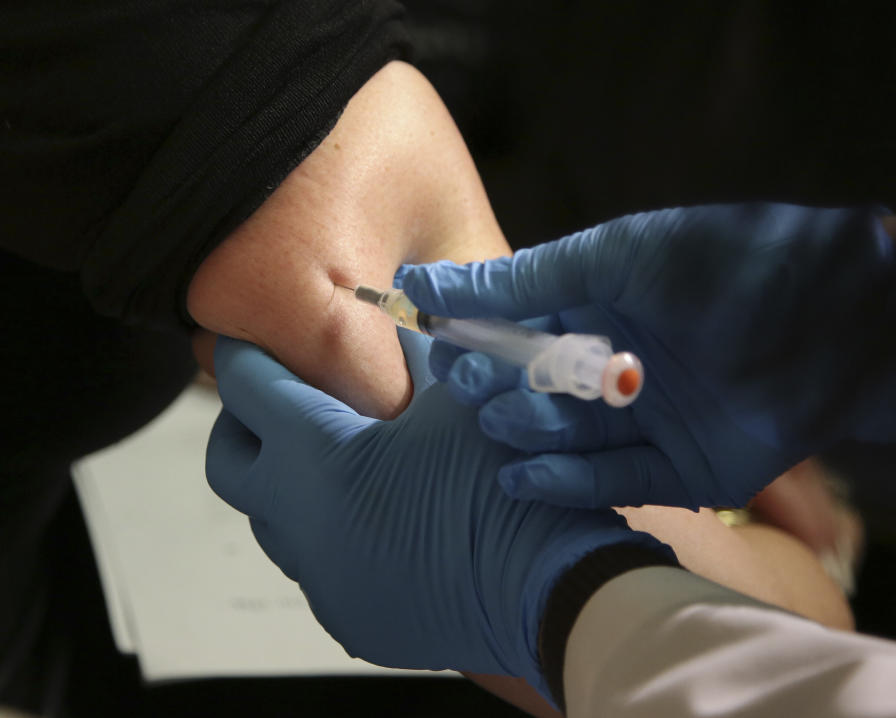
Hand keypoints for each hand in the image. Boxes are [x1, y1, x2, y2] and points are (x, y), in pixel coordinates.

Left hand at [205, 336, 673, 700]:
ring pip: (270, 520)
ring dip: (287, 483)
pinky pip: (316, 565)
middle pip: (229, 461)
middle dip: (243, 423)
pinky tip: (377, 516)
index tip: (254, 342)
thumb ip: (418, 350)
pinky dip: (328, 532)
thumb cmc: (505, 482)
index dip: (248, 355)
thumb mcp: (461, 395)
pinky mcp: (349, 615)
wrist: (552, 586)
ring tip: (338, 459)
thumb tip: (401, 316)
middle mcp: (298, 523)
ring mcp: (320, 578)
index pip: (246, 388)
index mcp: (316, 457)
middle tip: (279, 400)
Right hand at [402, 204, 895, 508]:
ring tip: (502, 419)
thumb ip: (523, 281)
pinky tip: (522, 474)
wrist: (834, 312)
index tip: (437, 345)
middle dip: (498, 389)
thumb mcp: (614, 255)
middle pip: (537, 391)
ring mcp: (651, 422)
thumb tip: (425, 283)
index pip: (518, 331)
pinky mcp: (684, 472)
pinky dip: (566, 483)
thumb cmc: (721, 264)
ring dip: (527, 432)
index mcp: (604, 310)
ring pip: (567, 439)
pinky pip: (612, 483)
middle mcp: (622, 368)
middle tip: (470, 386)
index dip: (476, 340)